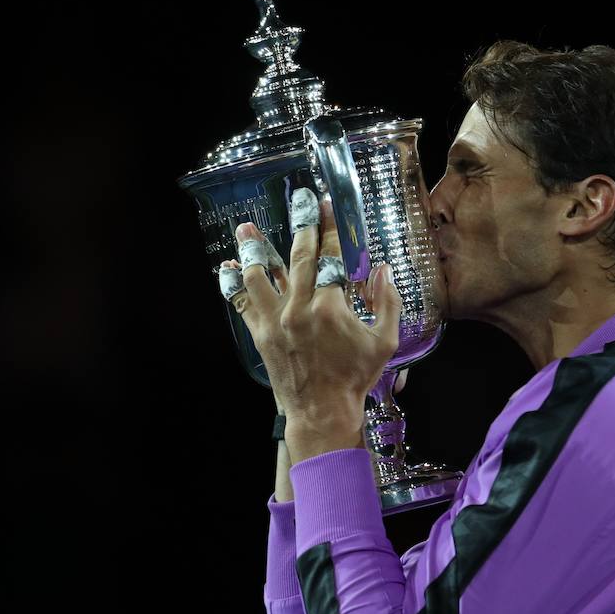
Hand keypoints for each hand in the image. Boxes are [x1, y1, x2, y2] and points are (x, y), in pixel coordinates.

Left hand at [220, 189, 401, 435]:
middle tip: (299, 201)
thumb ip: (387, 302)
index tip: (328, 205)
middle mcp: (299, 308)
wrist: (321, 412)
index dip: (330, 228)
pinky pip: (242, 302)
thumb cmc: (355, 378)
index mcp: (331, 307)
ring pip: (260, 275)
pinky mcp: (260, 333)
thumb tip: (383, 269)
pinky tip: (227, 267)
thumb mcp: (384, 342)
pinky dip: (233, 284)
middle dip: (301, 225)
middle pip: (297, 256)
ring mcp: (275, 320)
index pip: (331, 256)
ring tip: (246, 228)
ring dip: (254, 249)